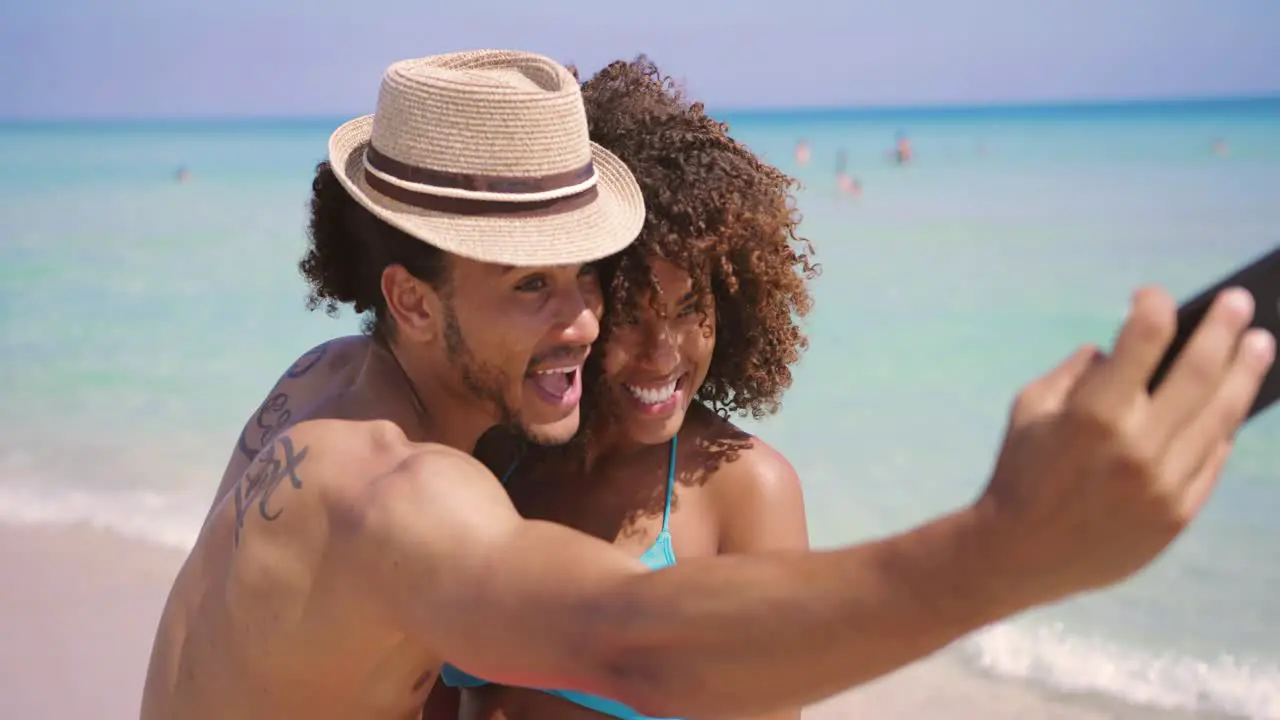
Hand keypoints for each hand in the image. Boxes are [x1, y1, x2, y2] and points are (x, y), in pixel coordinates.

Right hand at [975, 286, 1273, 606]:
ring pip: (1220, 415)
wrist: (1019, 555)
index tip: (1153, 297)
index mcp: (1094, 412)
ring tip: (1260, 344)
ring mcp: (1164, 482)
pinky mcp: (1178, 513)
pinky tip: (1230, 404)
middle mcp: (1138, 445)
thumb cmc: (1019, 473)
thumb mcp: (1030, 409)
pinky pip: (1213, 458)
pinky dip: (1223, 427)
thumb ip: (1075, 374)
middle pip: (1199, 371)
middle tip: (1240, 302)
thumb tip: (1118, 352)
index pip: (1144, 338)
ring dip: (1244, 373)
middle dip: (1223, 329)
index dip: (1154, 306)